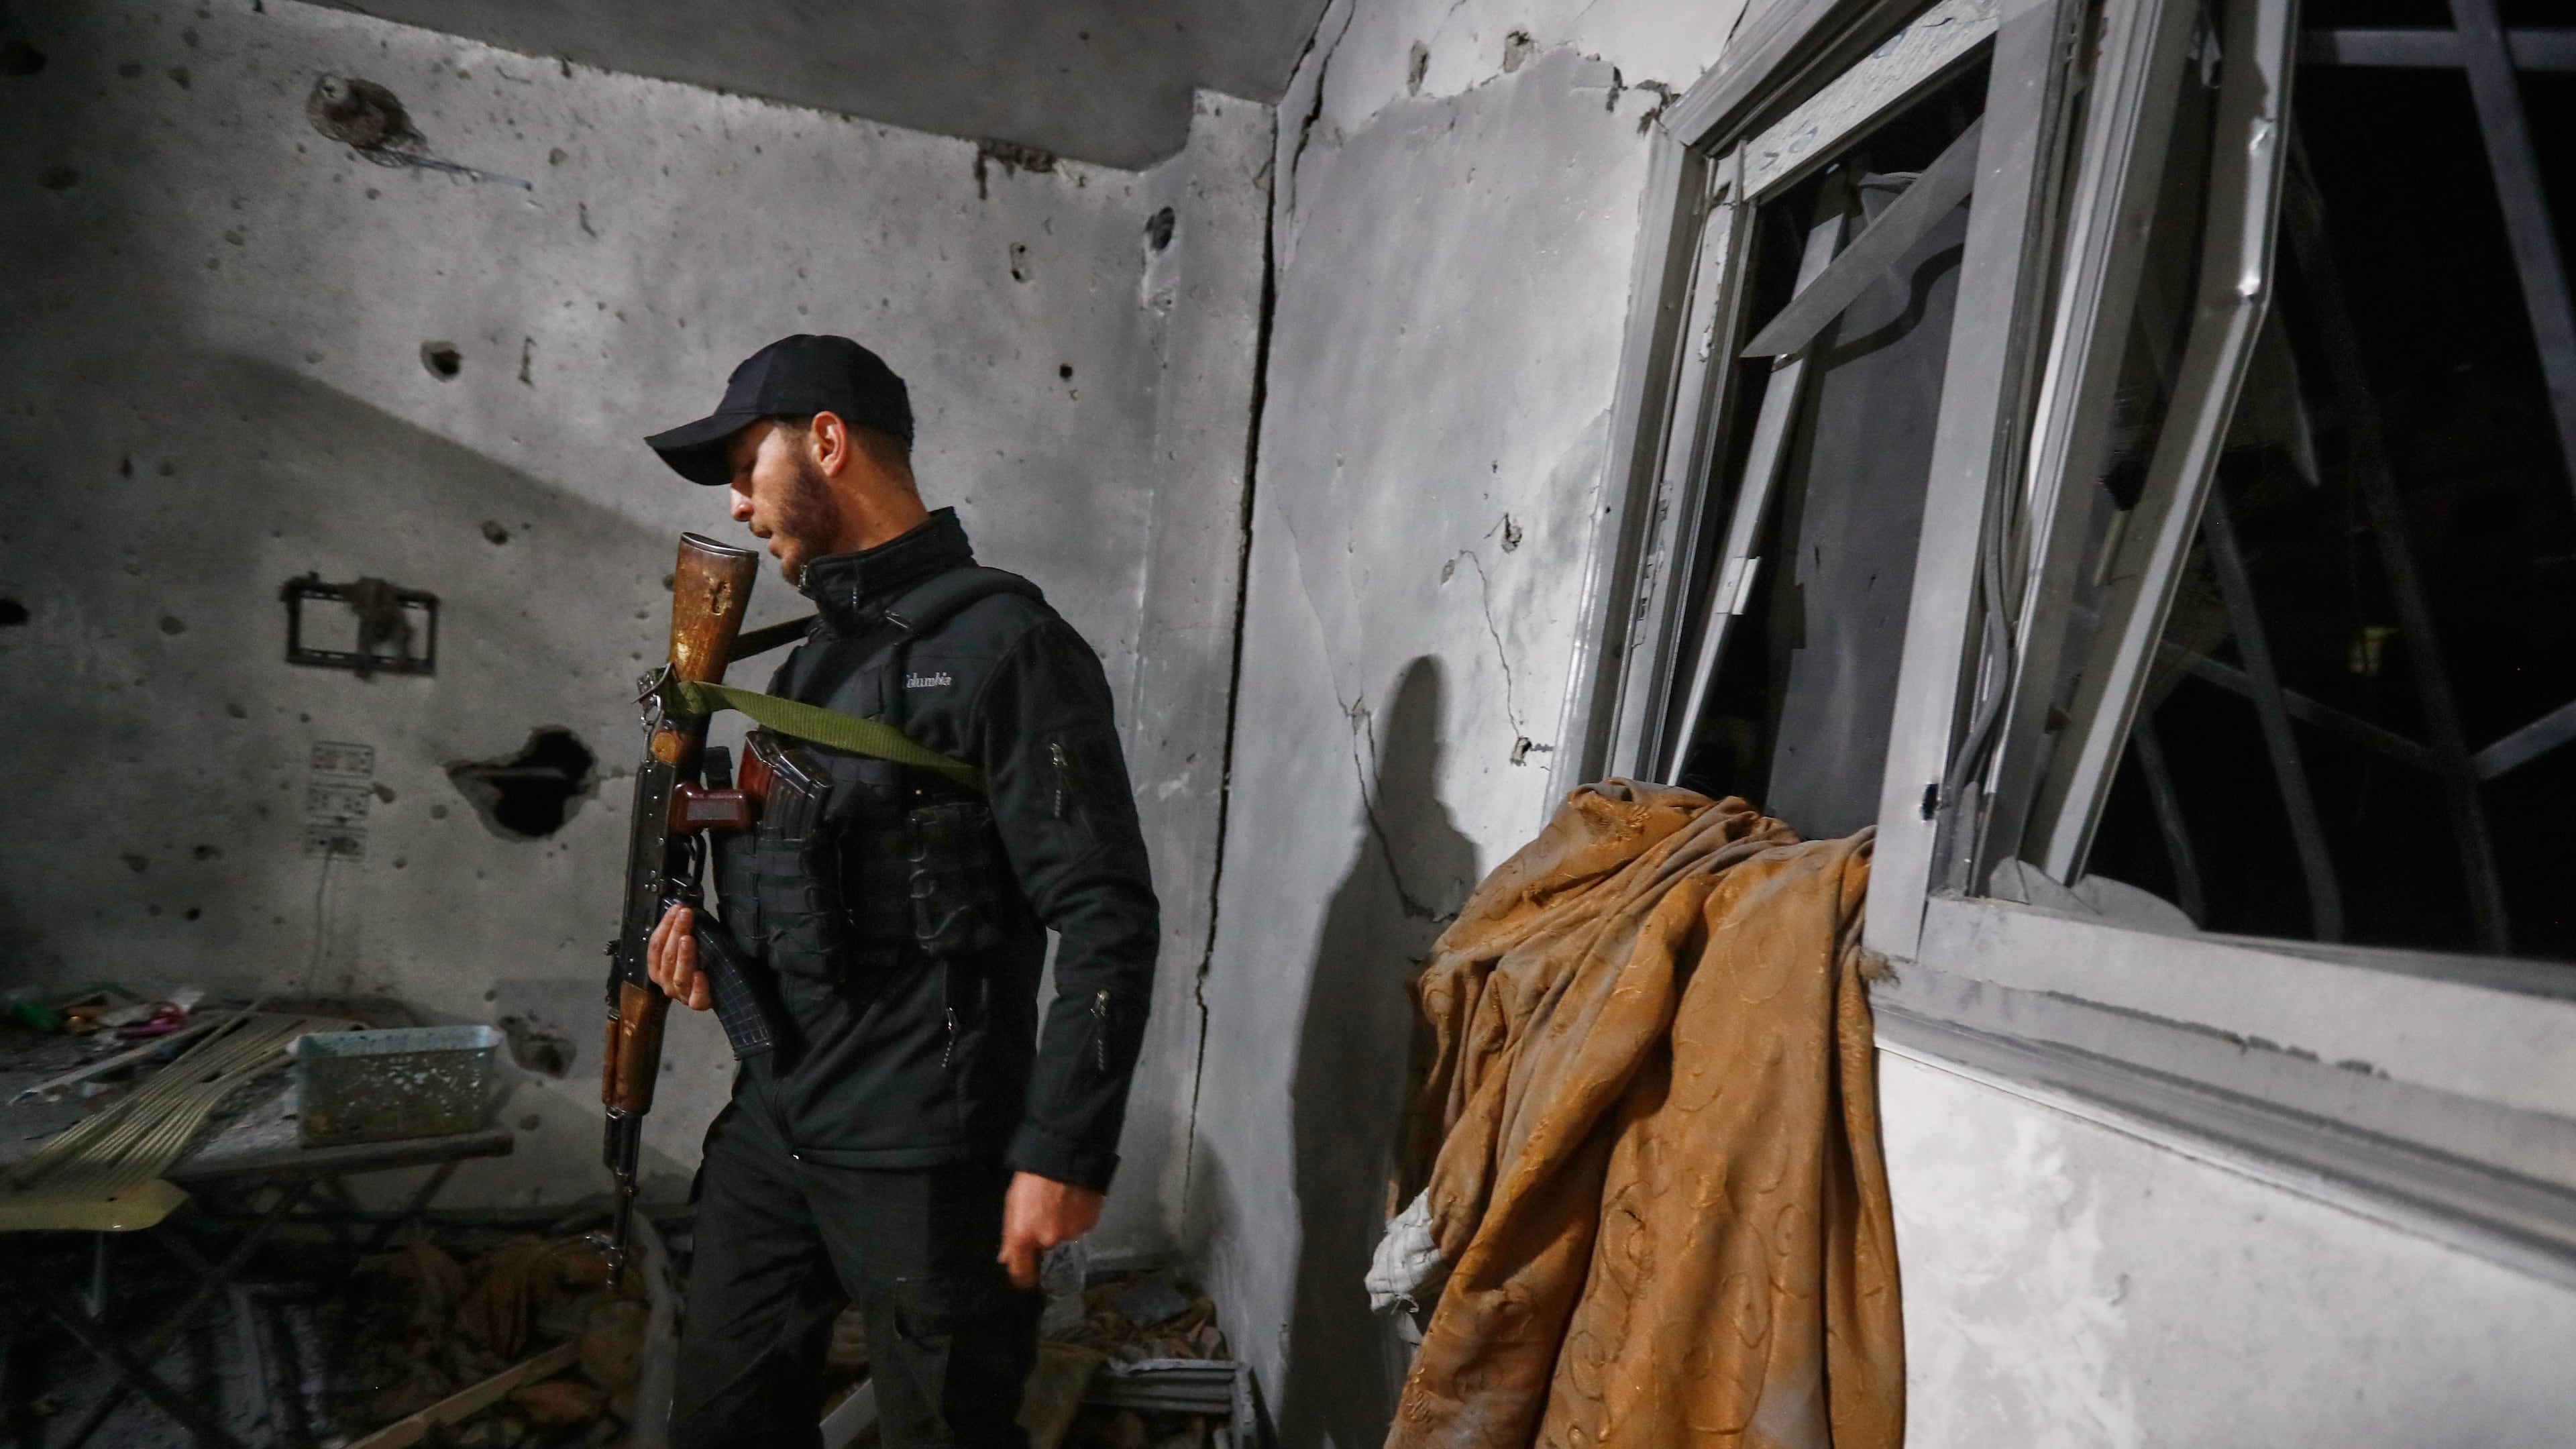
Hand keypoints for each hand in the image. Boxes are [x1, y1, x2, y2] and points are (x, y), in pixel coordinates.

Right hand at [645, 904, 711, 1010]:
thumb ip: (684, 933)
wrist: (721, 988)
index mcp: (659, 968)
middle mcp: (666, 982)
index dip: (665, 926)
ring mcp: (681, 995)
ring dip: (683, 956)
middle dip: (676, 932)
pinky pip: (695, 997)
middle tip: (685, 915)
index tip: (676, 909)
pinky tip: (701, 974)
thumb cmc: (703, 964)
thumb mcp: (691, 946)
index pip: (656, 946)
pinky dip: (698, 985)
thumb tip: (684, 910)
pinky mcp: (698, 1003)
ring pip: (679, 976)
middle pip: (667, 957)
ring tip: (688, 939)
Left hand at [997, 1172, 1103, 1289]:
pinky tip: (1074, 1199)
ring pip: (1064, 1236)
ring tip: (1061, 1201)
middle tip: (1044, 1213)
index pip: (1022, 1274)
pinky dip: (1077, 1217)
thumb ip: (1009, 1235)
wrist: (1066, 1153)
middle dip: (1043, 1235)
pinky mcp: (1089, 1224)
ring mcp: (1070, 1233)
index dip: (1023, 1275)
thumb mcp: (1012, 1202)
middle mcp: (1047, 1240)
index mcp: (1023, 1236)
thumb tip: (1006, 1258)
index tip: (1025, 1271)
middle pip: (1045, 1249)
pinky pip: (1080, 1227)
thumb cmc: (1032, 1174)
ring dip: (1062, 1225)